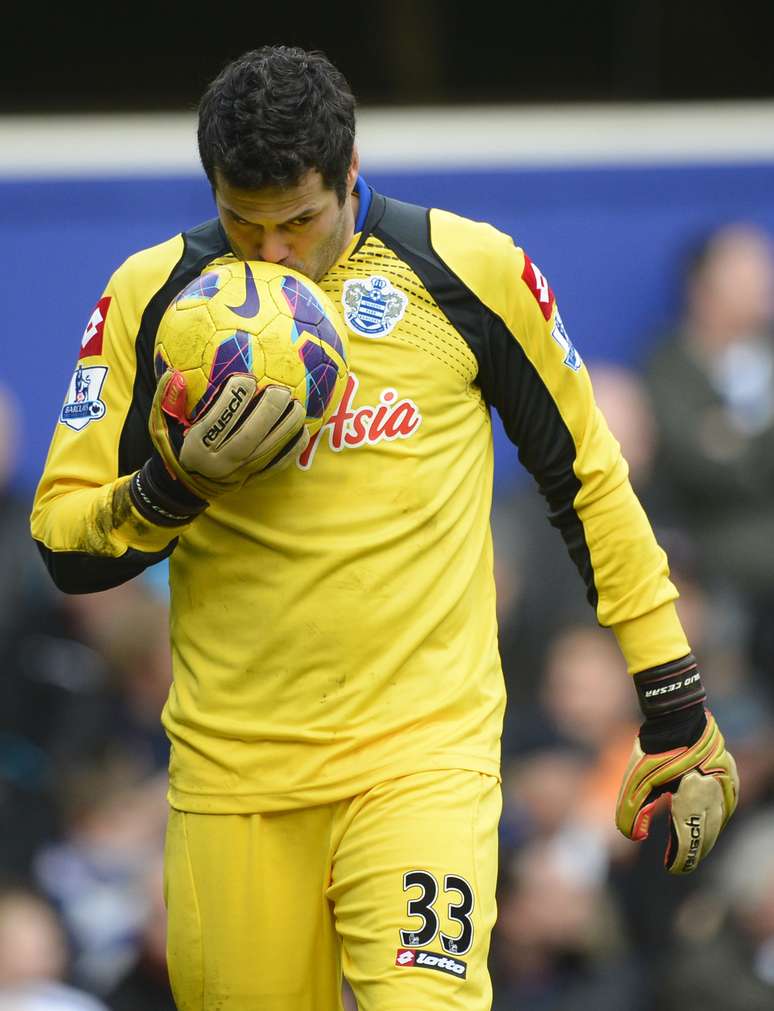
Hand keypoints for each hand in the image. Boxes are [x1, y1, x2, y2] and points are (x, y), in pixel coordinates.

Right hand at [150, 369, 307, 499]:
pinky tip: (303, 430)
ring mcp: (240, 474)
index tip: (246, 378)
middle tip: (280, 389)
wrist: (184, 487)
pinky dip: (293, 448)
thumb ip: (165, 402)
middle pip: (249, 437)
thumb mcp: (161, 427)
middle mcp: (221, 463)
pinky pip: (278, 464)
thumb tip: (172, 375)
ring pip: (268, 450)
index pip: (217, 422)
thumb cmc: (174, 448)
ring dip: (286, 427)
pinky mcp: (254, 479)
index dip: (234, 400)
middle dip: (267, 412)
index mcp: (197, 449)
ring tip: (298, 404)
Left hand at [616, 707, 738, 873]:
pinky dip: (714, 818)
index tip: (670, 868)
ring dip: (705, 836)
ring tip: (692, 848)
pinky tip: (705, 823)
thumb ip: (632, 813)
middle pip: (706, 835)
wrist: (679, 718)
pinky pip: (725, 806)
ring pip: (718, 821)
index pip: (689, 842)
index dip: (680, 859)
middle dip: (693, 851)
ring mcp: (727, 787)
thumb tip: (635, 838)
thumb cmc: (654, 751)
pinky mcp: (730, 776)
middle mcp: (715, 798)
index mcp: (693, 803)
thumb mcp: (636, 782)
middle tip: (680, 864)